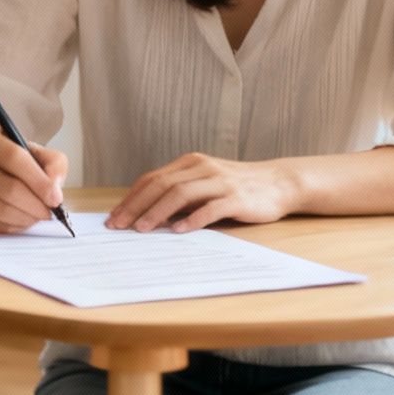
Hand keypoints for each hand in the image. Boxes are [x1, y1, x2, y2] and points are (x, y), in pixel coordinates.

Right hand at [0, 127, 68, 233]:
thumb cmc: (10, 162)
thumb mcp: (32, 152)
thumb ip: (53, 163)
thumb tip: (55, 187)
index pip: (14, 157)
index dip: (38, 180)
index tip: (56, 198)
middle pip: (7, 188)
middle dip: (35, 205)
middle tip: (50, 213)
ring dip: (26, 218)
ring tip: (36, 216)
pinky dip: (11, 227)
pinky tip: (19, 220)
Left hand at [107, 153, 299, 232]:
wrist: (279, 183)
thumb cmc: (237, 187)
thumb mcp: (205, 184)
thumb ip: (181, 194)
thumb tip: (146, 214)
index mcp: (190, 163)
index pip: (152, 179)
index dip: (131, 197)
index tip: (114, 216)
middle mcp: (202, 168)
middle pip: (161, 185)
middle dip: (135, 206)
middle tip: (117, 225)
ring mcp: (220, 182)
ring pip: (181, 194)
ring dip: (157, 212)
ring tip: (141, 229)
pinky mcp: (237, 198)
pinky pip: (210, 208)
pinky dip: (192, 220)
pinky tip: (178, 231)